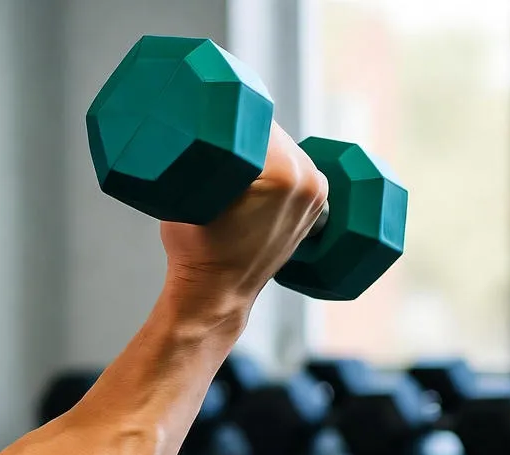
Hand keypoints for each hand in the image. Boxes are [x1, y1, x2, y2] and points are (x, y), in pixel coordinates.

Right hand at [159, 122, 328, 319]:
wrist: (214, 293)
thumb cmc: (196, 250)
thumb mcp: (192, 194)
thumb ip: (208, 156)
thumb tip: (203, 126)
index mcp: (282, 173)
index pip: (257, 118)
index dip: (230, 110)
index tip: (209, 108)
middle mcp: (309, 181)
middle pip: (274, 133)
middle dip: (244, 129)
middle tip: (214, 131)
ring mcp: (317, 197)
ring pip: (284, 150)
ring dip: (258, 148)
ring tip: (230, 157)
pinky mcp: (314, 208)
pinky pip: (293, 171)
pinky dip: (272, 167)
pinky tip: (249, 173)